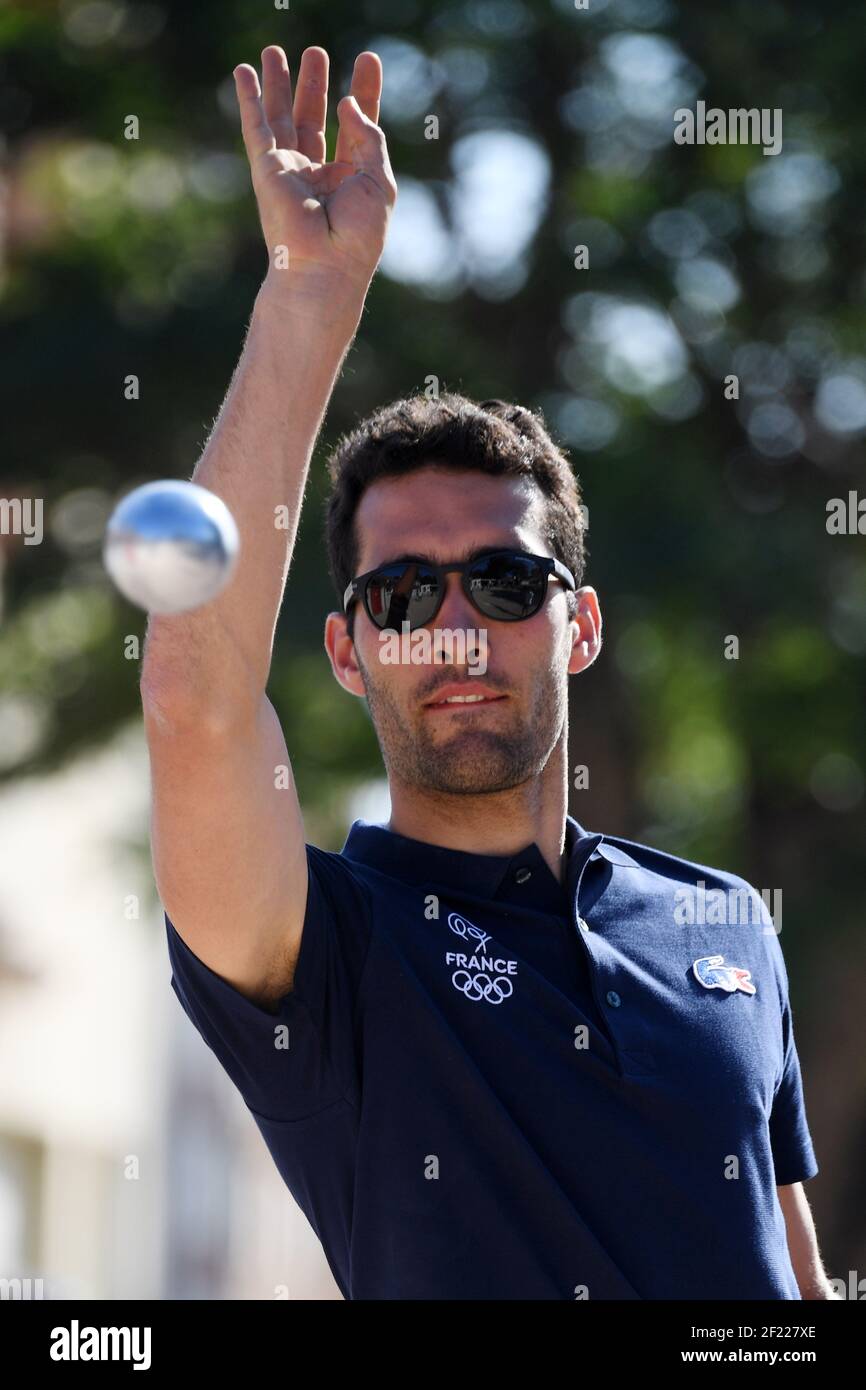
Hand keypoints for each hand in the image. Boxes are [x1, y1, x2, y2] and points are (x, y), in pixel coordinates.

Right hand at [233, 46, 396, 295]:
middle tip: (316, 52)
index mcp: (350, 180)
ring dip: (280, 84)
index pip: (356, 127)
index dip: (363, 93)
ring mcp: (291, 172)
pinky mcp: (267, 169)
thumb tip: (347, 101)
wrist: (324, 266)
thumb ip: (370, 138)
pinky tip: (244, 73)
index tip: (367, 60)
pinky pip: (256, 127)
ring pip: (283, 118)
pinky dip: (249, 99)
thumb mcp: (379, 182)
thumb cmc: (357, 237)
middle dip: (315, 85)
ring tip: (276, 50)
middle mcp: (318, 175)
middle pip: (315, 118)